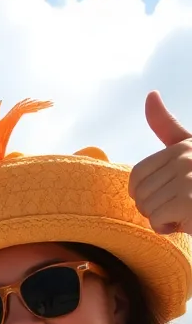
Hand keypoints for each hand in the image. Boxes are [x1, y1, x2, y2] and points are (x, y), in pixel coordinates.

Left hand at [129, 92, 191, 234]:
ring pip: (146, 207)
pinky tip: (187, 223)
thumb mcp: (189, 149)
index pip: (137, 175)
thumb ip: (168, 127)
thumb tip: (150, 94)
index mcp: (183, 147)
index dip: (142, 192)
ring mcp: (189, 179)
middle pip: (139, 193)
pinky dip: (167, 229)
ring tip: (187, 213)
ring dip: (162, 219)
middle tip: (180, 208)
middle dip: (153, 208)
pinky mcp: (189, 201)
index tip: (165, 196)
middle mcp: (186, 157)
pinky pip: (156, 220)